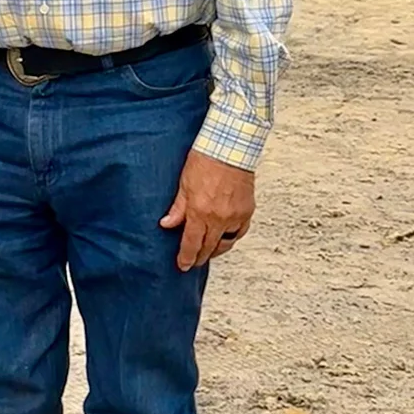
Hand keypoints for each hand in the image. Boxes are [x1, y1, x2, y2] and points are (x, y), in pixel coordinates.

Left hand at [160, 150, 255, 270]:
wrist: (231, 148)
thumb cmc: (205, 160)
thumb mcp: (183, 183)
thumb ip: (177, 208)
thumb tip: (166, 224)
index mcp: (199, 211)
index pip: (191, 243)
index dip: (186, 257)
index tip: (183, 265)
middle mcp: (218, 217)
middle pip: (208, 248)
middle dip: (199, 257)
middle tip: (193, 262)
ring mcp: (235, 216)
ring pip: (225, 243)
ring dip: (215, 250)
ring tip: (207, 252)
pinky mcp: (247, 211)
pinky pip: (239, 232)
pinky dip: (231, 237)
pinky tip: (224, 238)